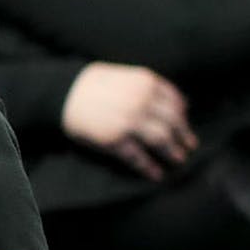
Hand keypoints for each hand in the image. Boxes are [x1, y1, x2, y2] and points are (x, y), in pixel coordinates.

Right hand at [61, 62, 197, 180]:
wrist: (60, 94)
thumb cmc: (91, 84)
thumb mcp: (123, 75)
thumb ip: (147, 86)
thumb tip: (178, 103)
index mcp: (145, 83)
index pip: (175, 101)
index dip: (182, 114)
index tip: (184, 122)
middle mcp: (141, 102)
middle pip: (173, 123)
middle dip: (184, 136)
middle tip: (189, 145)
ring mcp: (129, 122)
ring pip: (162, 140)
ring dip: (173, 152)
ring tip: (178, 160)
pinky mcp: (115, 140)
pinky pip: (138, 157)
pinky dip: (149, 168)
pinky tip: (156, 174)